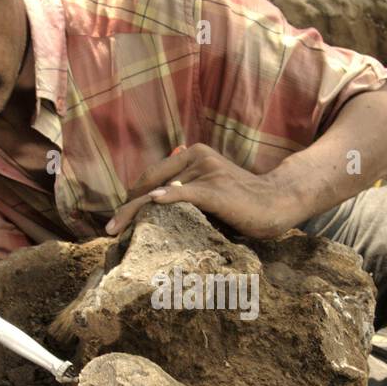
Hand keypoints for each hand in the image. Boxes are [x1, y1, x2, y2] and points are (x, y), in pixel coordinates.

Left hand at [104, 143, 299, 238]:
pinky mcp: (215, 189)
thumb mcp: (211, 187)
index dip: (132, 197)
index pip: (152, 175)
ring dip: (135, 213)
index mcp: (194, 154)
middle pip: (149, 182)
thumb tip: (156, 197)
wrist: (276, 203)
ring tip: (116, 231)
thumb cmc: (242, 202)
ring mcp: (206, 171)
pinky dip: (165, 200)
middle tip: (110, 229)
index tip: (119, 218)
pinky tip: (150, 206)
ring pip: (159, 192)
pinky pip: (183, 194)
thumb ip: (187, 188)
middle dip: (126, 206)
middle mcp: (197, 157)